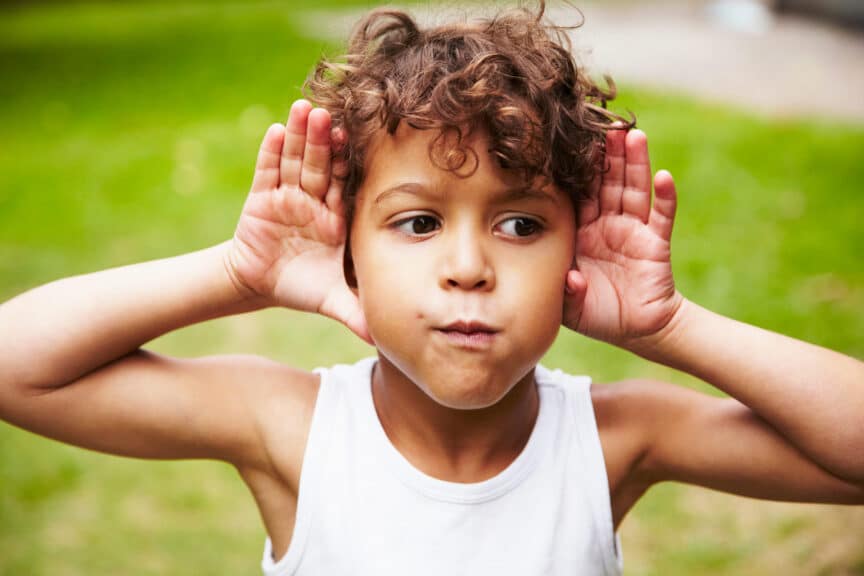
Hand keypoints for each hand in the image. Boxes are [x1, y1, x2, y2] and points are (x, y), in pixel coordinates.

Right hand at [227, 100, 369, 342]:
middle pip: (320, 165)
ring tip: (303, 110)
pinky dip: (270, 153)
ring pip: (294, 161)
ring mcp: (287, 196)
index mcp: (335, 217)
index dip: (349, 163)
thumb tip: (388, 340)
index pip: (344, 184)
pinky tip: (275, 130)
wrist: (260, 286)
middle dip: (324, 141)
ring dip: (298, 136)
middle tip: (330, 114)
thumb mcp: (332, 300)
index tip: (358, 139)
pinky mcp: (261, 199)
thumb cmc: (301, 286)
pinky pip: (266, 172)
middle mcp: (313, 200)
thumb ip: (358, 313)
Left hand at [563, 128, 682, 348]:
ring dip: (635, 164)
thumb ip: (566, 291)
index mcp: (582, 232)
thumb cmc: (597, 313)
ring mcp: (633, 230)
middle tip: (604, 125)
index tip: (568, 144)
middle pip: (607, 182)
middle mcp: (607, 224)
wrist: (636, 330)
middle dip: (606, 155)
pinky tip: (664, 178)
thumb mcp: (571, 305)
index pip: (578, 195)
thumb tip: (571, 278)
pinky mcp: (656, 242)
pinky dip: (665, 197)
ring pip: (634, 190)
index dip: (576, 172)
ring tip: (633, 135)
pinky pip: (662, 216)